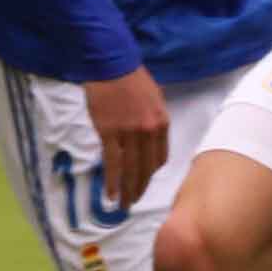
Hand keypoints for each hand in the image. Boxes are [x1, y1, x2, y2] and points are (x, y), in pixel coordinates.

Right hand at [84, 67, 171, 208]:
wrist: (111, 65)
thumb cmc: (132, 78)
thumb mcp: (154, 98)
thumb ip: (153, 120)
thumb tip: (148, 138)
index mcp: (162, 123)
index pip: (160, 157)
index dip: (151, 172)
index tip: (144, 179)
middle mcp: (149, 132)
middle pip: (147, 168)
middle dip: (141, 187)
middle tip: (135, 201)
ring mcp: (129, 134)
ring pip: (131, 170)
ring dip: (128, 190)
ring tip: (124, 205)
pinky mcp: (109, 133)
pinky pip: (113, 163)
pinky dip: (112, 181)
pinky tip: (111, 194)